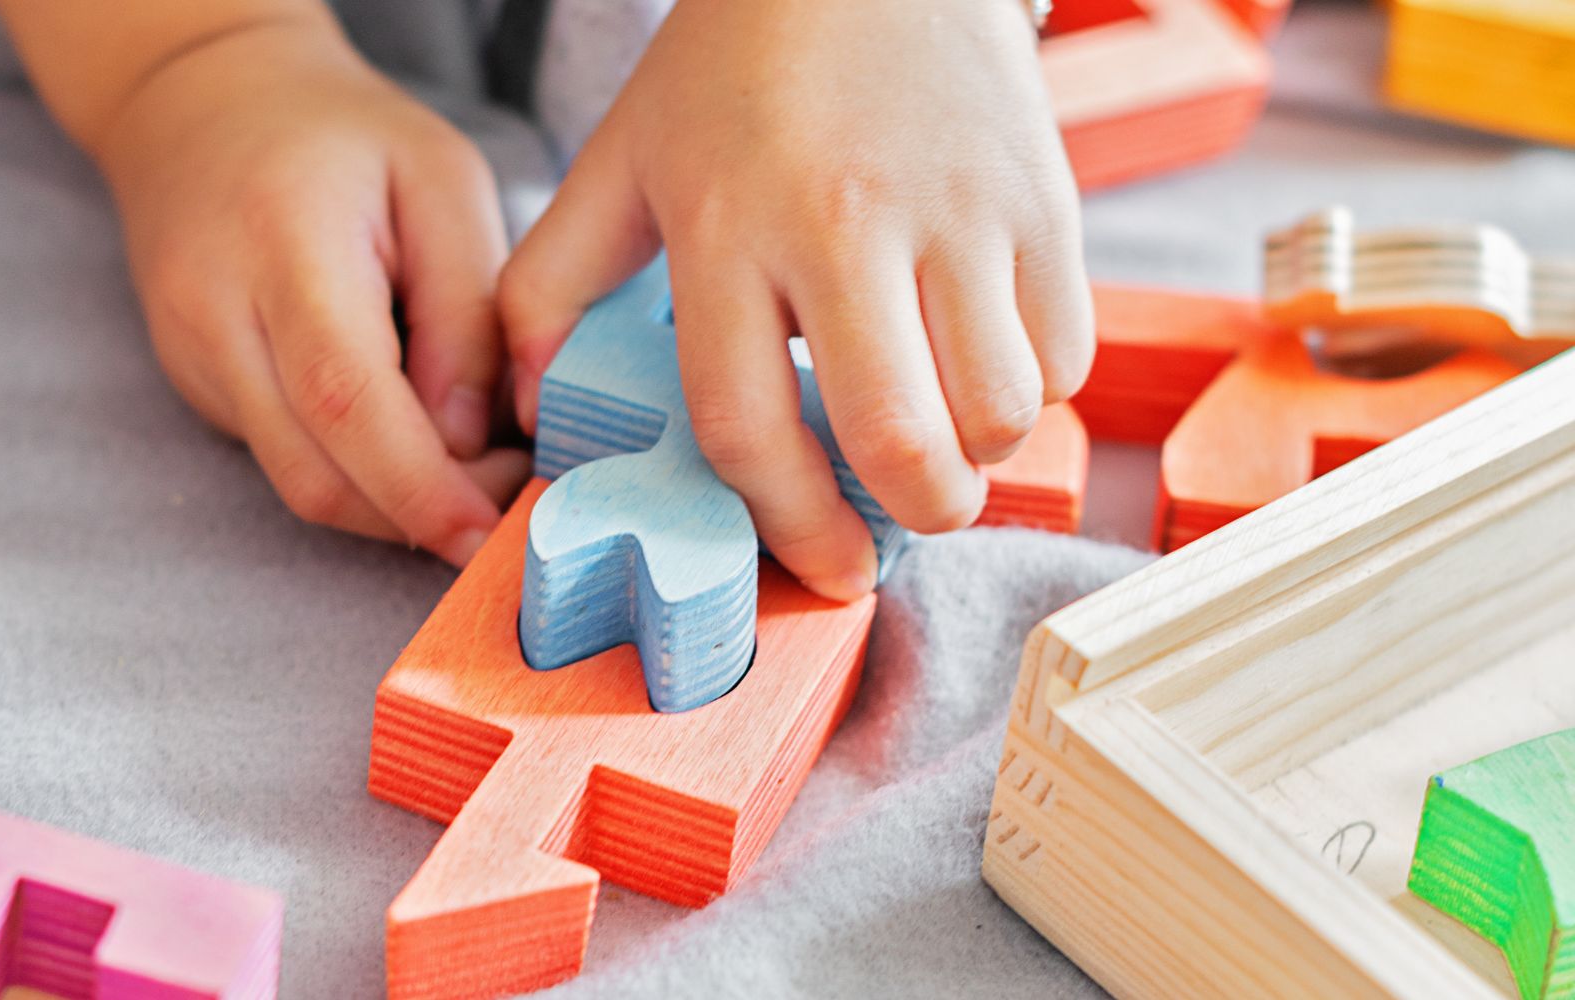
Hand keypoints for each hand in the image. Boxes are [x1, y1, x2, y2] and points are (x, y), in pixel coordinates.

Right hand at [96, 20, 528, 565]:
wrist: (199, 105)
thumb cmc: (340, 133)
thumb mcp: (442, 180)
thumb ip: (467, 309)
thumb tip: (473, 443)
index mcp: (284, 243)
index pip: (345, 398)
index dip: (420, 487)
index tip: (493, 533)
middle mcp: (218, 316)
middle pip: (316, 472)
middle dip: (421, 515)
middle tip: (510, 502)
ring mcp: (195, 362)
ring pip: (300, 485)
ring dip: (394, 506)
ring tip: (474, 468)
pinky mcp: (200, 390)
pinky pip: (287, 460)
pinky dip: (360, 473)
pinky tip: (413, 437)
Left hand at [501, 0, 1092, 598]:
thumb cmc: (739, 65)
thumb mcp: (623, 157)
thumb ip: (554, 281)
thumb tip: (522, 405)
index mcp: (728, 228)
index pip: (750, 424)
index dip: (791, 524)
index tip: (828, 567)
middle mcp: (846, 225)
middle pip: (898, 442)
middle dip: (910, 517)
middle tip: (898, 517)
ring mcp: (959, 212)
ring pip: (1002, 412)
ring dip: (977, 457)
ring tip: (944, 428)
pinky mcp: (1044, 199)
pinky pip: (1070, 351)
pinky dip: (1038, 387)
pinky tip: (987, 356)